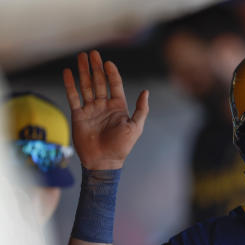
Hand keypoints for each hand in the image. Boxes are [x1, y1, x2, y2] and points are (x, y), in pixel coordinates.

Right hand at [63, 50, 148, 169]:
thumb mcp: (136, 127)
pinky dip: (70, 85)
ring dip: (83, 72)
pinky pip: (73, 97)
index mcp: (118, 107)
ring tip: (81, 57)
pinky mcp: (79, 115)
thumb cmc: (122, 146)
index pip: (114, 85)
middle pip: (100, 82)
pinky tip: (68, 73)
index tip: (108, 62)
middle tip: (92, 53)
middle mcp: (104, 106)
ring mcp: (91, 109)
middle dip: (96, 67)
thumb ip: (140, 109)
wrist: (103, 161)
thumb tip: (146, 91)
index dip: (111, 73)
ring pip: (86, 86)